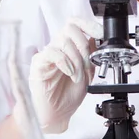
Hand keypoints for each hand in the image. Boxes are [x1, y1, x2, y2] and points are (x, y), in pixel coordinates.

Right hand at [29, 17, 102, 133]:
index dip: (88, 24)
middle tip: (87, 64)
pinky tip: (70, 73)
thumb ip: (91, 56)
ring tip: (78, 76)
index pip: (75, 24)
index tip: (100, 33)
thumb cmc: (67, 96)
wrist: (56, 114)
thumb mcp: (88, 73)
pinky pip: (52, 53)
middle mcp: (57, 47)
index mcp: (68, 47)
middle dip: (83, 45)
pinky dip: (65, 62)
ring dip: (76, 59)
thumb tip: (96, 39)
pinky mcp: (38, 63)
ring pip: (63, 41)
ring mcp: (47, 54)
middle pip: (70, 28)